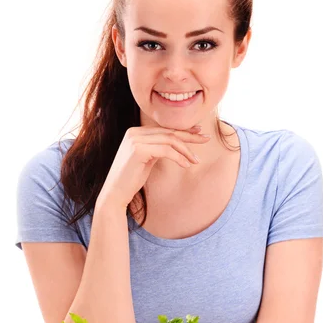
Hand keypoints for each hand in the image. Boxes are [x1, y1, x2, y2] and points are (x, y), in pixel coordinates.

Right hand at [96, 124, 210, 209]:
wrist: (115, 193)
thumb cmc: (132, 179)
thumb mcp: (147, 159)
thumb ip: (158, 148)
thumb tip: (176, 144)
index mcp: (136, 132)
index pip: (164, 129)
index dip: (183, 130)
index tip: (199, 133)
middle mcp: (134, 132)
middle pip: (169, 132)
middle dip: (189, 136)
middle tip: (206, 138)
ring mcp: (135, 139)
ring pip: (169, 140)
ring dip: (186, 150)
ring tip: (196, 160)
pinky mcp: (138, 150)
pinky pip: (165, 150)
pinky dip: (179, 157)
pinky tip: (186, 164)